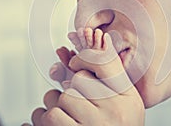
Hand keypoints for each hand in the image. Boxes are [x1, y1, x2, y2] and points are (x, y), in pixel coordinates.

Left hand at [29, 28, 144, 125]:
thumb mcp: (118, 102)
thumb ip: (100, 77)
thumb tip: (64, 52)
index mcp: (127, 98)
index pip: (104, 62)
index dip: (85, 57)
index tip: (74, 63)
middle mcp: (114, 112)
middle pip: (79, 80)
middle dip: (71, 88)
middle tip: (73, 101)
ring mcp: (94, 125)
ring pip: (61, 97)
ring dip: (55, 103)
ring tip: (63, 114)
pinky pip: (49, 116)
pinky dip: (43, 117)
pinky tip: (53, 123)